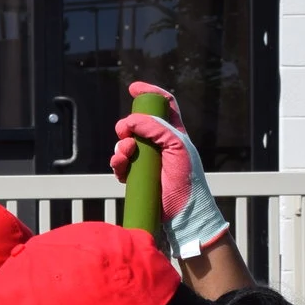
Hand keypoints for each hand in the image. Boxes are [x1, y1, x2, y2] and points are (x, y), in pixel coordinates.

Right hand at [108, 82, 230, 261]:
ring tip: (125, 155)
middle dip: (128, 126)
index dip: (149, 93)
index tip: (133, 89)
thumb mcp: (177, 146)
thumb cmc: (187, 180)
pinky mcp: (139, 179)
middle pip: (139, 125)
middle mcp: (162, 145)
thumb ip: (156, 128)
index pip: (164, 105)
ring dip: (121, 147)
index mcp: (175, 133)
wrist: (183, 215)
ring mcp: (149, 162)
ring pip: (126, 145)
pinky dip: (117, 163)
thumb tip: (130, 121)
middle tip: (124, 131)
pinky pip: (122, 166)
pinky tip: (120, 166)